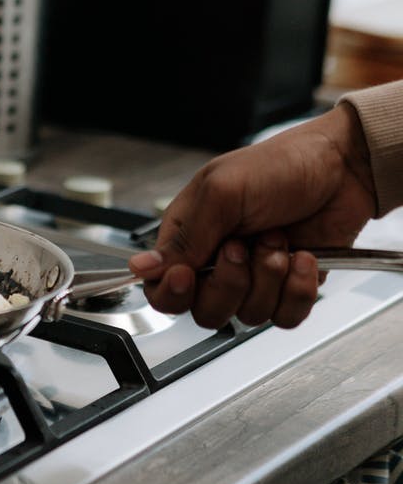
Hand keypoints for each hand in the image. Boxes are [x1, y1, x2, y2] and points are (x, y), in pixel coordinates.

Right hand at [127, 104, 376, 328]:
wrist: (344, 167)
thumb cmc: (279, 166)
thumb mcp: (222, 192)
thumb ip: (184, 237)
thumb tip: (140, 268)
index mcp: (188, 239)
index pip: (161, 290)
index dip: (172, 294)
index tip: (190, 275)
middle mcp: (216, 264)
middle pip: (204, 310)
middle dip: (230, 283)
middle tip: (243, 246)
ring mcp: (254, 279)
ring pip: (247, 315)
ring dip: (269, 278)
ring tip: (279, 240)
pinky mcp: (288, 289)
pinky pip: (284, 317)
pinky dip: (297, 290)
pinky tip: (303, 257)